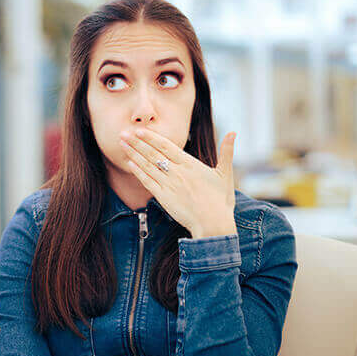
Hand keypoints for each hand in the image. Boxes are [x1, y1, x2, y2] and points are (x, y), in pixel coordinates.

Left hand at [119, 128, 237, 238]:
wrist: (213, 224)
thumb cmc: (220, 201)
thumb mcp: (225, 174)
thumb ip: (227, 152)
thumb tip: (234, 133)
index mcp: (191, 165)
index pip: (166, 146)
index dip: (151, 138)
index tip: (139, 130)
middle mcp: (177, 172)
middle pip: (153, 153)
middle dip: (136, 142)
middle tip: (123, 133)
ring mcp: (169, 185)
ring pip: (147, 166)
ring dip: (133, 154)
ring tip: (122, 144)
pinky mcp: (164, 198)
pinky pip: (148, 182)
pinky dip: (138, 172)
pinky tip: (129, 163)